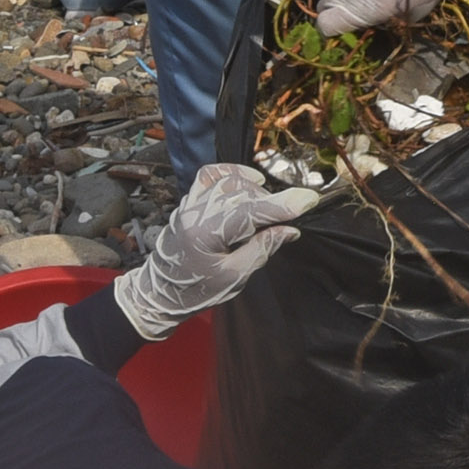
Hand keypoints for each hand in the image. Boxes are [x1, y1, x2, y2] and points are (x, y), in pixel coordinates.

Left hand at [112, 160, 313, 341]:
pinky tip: (250, 181)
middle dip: (271, 203)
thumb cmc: (195, 292)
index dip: (282, 205)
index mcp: (205, 233)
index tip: (309, 199)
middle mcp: (195, 212)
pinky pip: (211, 176)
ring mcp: (190, 204)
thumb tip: (290, 229)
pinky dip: (233, 175)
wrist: (158, 294)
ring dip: (254, 192)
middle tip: (289, 217)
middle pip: (242, 193)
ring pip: (229, 182)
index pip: (250, 211)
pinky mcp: (189, 202)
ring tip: (265, 212)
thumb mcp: (234, 277)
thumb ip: (262, 248)